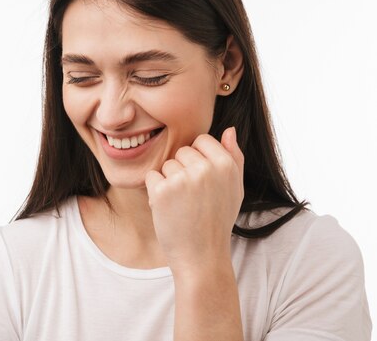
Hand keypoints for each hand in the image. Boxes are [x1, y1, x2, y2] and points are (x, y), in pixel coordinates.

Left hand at [144, 126, 243, 274]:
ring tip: (182, 206)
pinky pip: (152, 177)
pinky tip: (168, 209)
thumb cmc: (217, 221)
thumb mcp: (235, 189)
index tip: (203, 183)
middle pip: (182, 151)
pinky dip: (155, 192)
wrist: (201, 256)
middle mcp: (206, 169)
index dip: (198, 161)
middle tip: (192, 199)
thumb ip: (234, 157)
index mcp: (226, 164)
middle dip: (182, 171)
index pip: (202, 140)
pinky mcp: (162, 190)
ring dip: (169, 182)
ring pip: (166, 164)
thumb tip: (229, 129)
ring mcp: (183, 179)